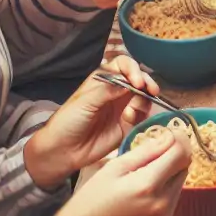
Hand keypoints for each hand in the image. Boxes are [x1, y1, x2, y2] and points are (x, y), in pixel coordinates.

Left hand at [24, 56, 157, 189]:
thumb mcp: (85, 102)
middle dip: (147, 83)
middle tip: (151, 90)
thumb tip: (130, 83)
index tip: (137, 80)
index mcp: (104, 80)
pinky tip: (130, 119)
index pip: (124, 65)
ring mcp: (124, 107)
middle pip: (139, 79)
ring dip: (144, 100)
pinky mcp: (129, 124)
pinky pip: (143, 115)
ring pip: (144, 96)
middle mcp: (117, 91)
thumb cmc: (68, 121)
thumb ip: (107, 90)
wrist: (64, 151)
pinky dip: (141, 114)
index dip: (133, 69)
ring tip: (131, 111)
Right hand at [53, 126, 190, 215]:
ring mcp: (165, 214)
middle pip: (184, 166)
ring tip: (147, 169)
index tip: (170, 132)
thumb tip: (171, 136)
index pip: (181, 153)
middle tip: (156, 148)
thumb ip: (147, 150)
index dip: (179, 139)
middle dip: (175, 153)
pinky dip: (166, 184)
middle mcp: (162, 201)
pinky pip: (175, 194)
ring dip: (171, 169)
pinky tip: (146, 185)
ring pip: (181, 179)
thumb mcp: (116, 166)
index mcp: (148, 185)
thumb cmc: (93, 196)